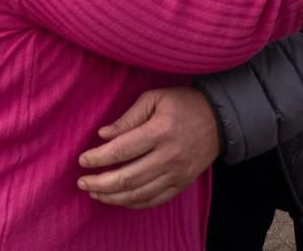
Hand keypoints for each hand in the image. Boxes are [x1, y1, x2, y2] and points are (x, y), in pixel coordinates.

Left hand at [77, 87, 219, 208]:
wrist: (220, 120)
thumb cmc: (183, 104)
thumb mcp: (155, 98)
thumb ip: (128, 118)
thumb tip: (103, 135)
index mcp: (160, 131)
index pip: (122, 149)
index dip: (98, 157)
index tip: (82, 160)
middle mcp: (169, 156)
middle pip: (127, 177)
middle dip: (100, 183)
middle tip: (82, 182)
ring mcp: (177, 173)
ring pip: (138, 194)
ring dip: (112, 197)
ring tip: (94, 193)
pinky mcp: (182, 183)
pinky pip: (154, 200)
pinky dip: (133, 203)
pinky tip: (118, 199)